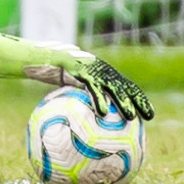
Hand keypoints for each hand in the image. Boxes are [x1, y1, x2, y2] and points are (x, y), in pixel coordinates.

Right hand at [0, 28, 154, 120]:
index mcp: (98, 73)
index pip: (122, 85)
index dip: (136, 97)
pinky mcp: (79, 68)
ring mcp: (89, 68)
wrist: (35, 57)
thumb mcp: (62, 89)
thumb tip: (74, 126)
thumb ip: (73, 102)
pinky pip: (92, 86)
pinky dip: (100, 99)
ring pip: (112, 85)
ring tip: (131, 118)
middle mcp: (97, 69)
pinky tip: (103, 113)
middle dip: (138, 100)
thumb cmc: (46, 73)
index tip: (147, 114)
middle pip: (123, 84)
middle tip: (149, 117)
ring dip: (123, 102)